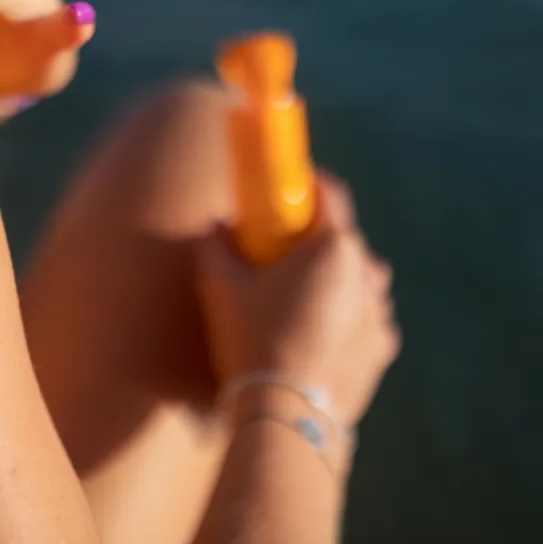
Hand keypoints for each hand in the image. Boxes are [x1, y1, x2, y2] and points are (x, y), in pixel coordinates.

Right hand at [195, 176, 400, 426]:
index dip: (307, 183)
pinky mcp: (384, 347)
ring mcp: (381, 312)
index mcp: (333, 247)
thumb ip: (215, 244)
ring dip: (332, 279)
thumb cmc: (253, 339)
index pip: (331, 193)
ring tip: (296, 299)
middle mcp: (367, 272)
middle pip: (342, 238)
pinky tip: (312, 334)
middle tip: (278, 250)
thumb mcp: (220, 286)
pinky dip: (343, 316)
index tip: (287, 185)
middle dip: (312, 238)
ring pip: (356, 279)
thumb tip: (215, 222)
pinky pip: (363, 317)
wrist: (287, 415)